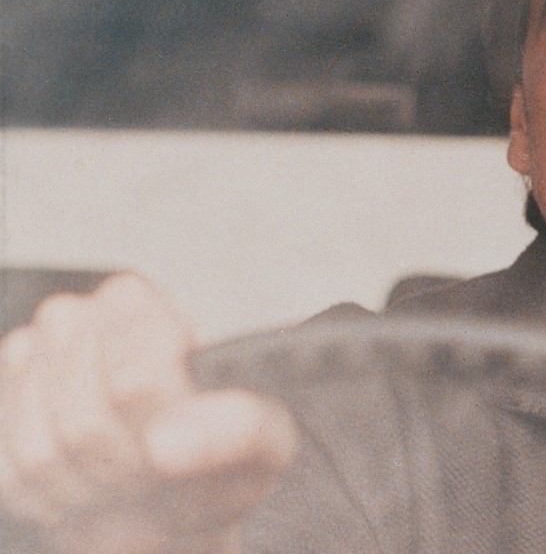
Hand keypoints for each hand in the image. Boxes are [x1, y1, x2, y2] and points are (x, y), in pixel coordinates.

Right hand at [0, 274, 296, 553]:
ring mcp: (24, 365)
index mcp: (137, 302)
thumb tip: (167, 443)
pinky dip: (57, 500)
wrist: (175, 494)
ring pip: (44, 451)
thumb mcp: (264, 440)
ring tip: (131, 477)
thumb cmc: (221, 457)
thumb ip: (237, 428)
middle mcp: (71, 318)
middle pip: (84, 420)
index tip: (184, 437)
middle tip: (160, 466)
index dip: (162, 428)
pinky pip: (13, 476)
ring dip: (94, 484)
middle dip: (125, 461)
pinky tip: (92, 485)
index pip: (135, 379)